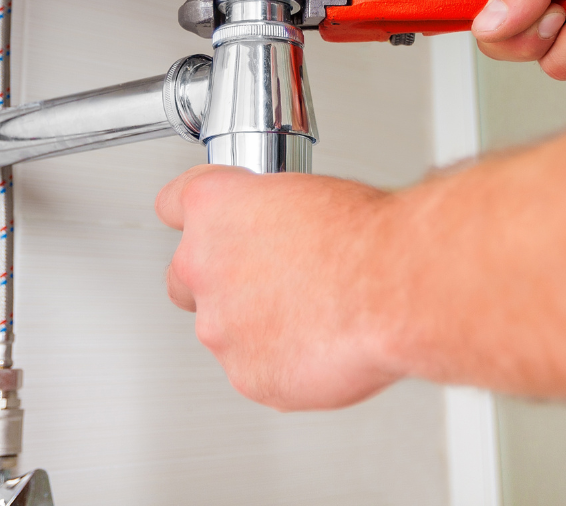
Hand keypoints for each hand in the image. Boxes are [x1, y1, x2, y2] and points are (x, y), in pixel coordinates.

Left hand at [155, 164, 400, 410]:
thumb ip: (266, 215)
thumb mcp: (303, 192)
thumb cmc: (361, 234)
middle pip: (183, 276)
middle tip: (264, 279)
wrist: (393, 286)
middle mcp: (202, 264)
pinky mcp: (247, 374)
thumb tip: (273, 228)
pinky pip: (253, 368)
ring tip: (309, 313)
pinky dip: (280, 361)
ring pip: (220, 328)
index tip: (209, 225)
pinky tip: (317, 343)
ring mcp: (220, 325)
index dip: (197, 217)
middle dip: (215, 280)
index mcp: (212, 206)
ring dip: (252, 323)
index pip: (172, 205)